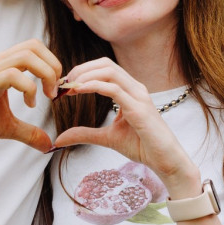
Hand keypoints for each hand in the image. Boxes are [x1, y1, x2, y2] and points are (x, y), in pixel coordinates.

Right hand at [0, 39, 59, 153]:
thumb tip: (47, 145)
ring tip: (45, 96)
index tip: (54, 89)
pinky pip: (14, 75)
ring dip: (45, 74)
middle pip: (34, 46)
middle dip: (53, 67)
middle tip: (54, 92)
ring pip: (27, 56)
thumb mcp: (5, 126)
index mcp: (1, 65)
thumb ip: (27, 132)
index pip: (33, 48)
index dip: (51, 64)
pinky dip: (29, 88)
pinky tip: (29, 104)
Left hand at [51, 58, 198, 195]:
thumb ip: (85, 134)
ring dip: (85, 75)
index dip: (83, 71)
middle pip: (105, 64)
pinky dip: (93, 86)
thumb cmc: (142, 146)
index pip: (105, 68)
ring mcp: (138, 96)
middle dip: (81, 69)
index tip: (65, 85)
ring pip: (109, 71)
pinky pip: (113, 89)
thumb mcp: (107, 138)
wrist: (164, 160)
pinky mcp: (138, 108)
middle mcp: (135, 88)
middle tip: (63, 83)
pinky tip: (79, 90)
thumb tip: (59, 138)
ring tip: (69, 87)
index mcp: (129, 90)